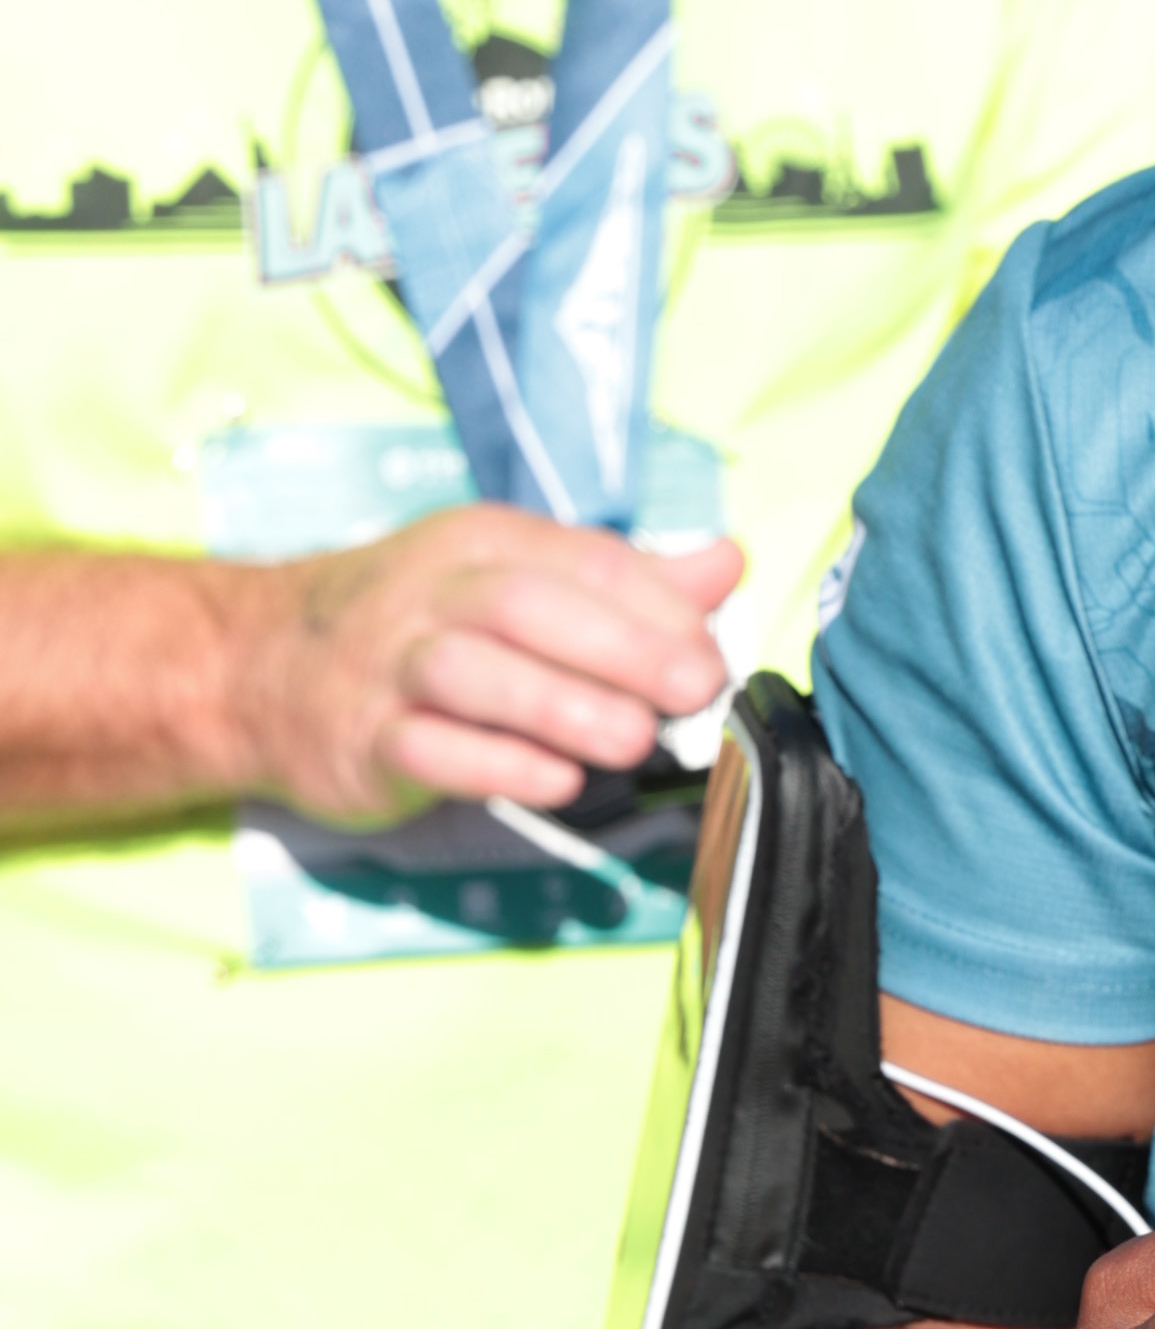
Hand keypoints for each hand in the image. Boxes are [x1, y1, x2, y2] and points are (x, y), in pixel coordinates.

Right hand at [220, 510, 744, 822]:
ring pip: (474, 672)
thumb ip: (621, 582)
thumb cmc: (409, 625)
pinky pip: (428, 748)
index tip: (714, 654)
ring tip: (636, 741)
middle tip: (695, 689)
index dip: (657, 607)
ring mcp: (390, 667)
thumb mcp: (508, 579)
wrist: (255, 664)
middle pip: (527, 606)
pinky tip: (557, 781)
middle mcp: (433, 595)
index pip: (582, 561)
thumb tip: (726, 564)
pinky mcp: (362, 739)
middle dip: (621, 647)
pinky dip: (496, 764)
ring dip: (562, 706)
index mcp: (483, 546)